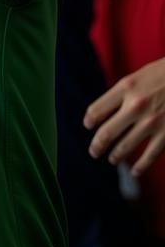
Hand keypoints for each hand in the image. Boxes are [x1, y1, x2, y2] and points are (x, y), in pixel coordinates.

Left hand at [85, 58, 164, 175]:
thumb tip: (107, 112)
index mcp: (126, 87)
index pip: (97, 109)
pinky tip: (136, 171)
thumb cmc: (164, 74)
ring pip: (125, 146)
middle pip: (107, 132)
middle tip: (93, 152)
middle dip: (97, 145)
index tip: (89, 125)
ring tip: (112, 159)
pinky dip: (141, 166)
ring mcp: (152, 122)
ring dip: (116, 156)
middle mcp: (136, 105)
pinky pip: (150, 155)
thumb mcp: (138, 77)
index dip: (90, 120)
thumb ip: (123, 93)